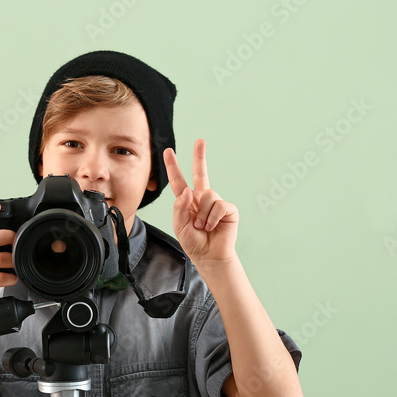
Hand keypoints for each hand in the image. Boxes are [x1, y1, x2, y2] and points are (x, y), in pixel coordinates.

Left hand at [163, 139, 238, 265]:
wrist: (210, 256)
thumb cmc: (194, 242)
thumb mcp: (179, 226)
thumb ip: (180, 207)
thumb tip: (188, 190)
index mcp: (188, 202)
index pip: (179, 181)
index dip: (173, 166)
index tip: (168, 151)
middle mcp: (202, 199)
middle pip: (200, 173)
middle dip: (200, 156)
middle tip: (200, 141)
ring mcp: (215, 203)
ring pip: (207, 195)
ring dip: (202, 214)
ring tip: (202, 227)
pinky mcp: (228, 209)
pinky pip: (219, 205)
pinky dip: (213, 218)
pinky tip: (212, 227)